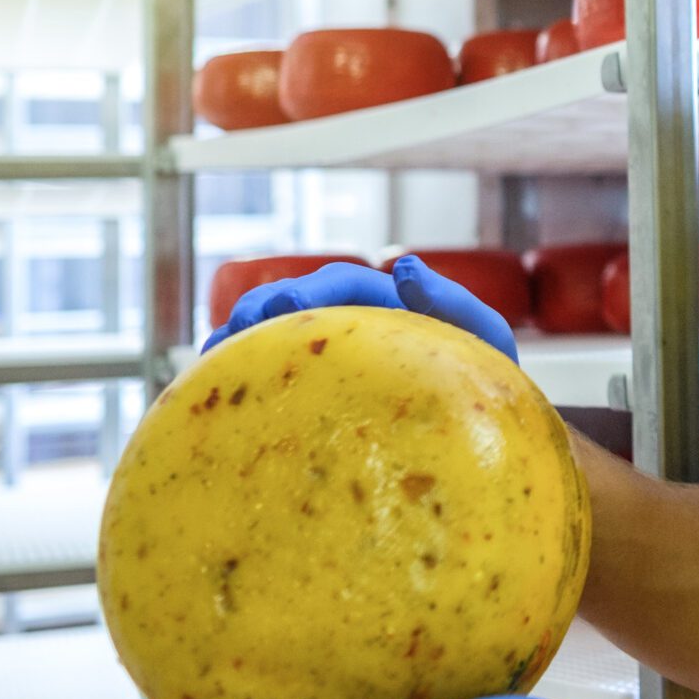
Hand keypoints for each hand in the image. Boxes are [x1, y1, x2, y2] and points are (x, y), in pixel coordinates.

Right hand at [202, 255, 518, 362]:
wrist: (486, 432)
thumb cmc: (487, 382)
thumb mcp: (484, 339)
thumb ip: (454, 302)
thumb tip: (406, 266)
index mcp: (390, 304)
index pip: (345, 284)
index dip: (313, 290)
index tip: (289, 306)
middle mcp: (356, 322)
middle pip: (299, 302)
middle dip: (264, 308)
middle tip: (238, 329)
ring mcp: (334, 354)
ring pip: (276, 332)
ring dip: (242, 335)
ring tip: (215, 352)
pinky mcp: (316, 389)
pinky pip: (272, 371)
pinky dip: (240, 370)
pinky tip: (211, 382)